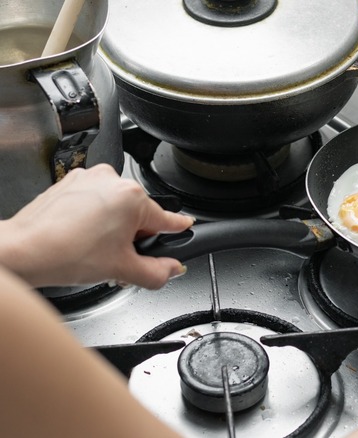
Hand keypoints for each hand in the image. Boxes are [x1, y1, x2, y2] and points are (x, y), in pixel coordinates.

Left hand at [0, 164, 192, 288]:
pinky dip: (93, 217)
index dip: (178, 228)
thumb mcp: (124, 270)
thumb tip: (172, 269)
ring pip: (116, 206)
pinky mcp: (70, 182)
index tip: (186, 226)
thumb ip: (158, 273)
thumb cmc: (66, 254)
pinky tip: (81, 237)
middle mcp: (113, 180)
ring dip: (114, 227)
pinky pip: (94, 200)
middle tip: (119, 258)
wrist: (23, 250)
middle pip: (139, 214)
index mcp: (133, 197)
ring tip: (95, 250)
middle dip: (134, 237)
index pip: (167, 218)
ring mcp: (89, 179)